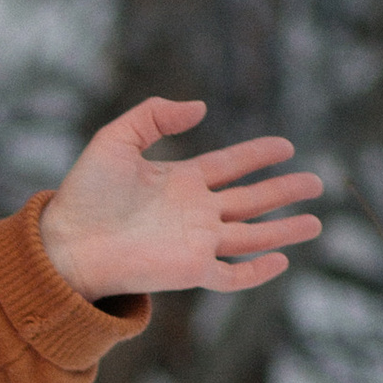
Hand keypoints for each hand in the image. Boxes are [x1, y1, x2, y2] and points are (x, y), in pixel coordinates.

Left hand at [38, 97, 322, 302]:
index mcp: (180, 180)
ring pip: (251, 235)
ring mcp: (195, 242)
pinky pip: (231, 274)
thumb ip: (155, 115)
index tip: (285, 146)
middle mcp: (193, 212)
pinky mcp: (190, 270)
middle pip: (250, 200)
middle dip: (284, 191)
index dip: (258, 155)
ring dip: (284, 229)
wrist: (66, 242)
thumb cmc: (84, 193)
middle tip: (317, 182)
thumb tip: (200, 108)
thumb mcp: (116, 138)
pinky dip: (256, 270)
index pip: (230, 166)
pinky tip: (281, 260)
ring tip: (316, 221)